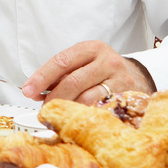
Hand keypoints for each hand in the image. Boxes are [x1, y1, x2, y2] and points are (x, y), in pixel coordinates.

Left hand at [22, 40, 154, 104]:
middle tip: (43, 109)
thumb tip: (35, 91)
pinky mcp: (128, 97)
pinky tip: (77, 119)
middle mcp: (107, 61)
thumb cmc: (103, 72)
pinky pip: (101, 110)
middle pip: (72, 81)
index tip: (28, 90)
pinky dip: (85, 116)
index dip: (42, 77)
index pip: (62, 61)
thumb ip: (62, 74)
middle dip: (53, 98)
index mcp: (91, 48)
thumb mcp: (85, 64)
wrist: (138, 78)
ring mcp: (119, 79)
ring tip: (59, 116)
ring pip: (86, 98)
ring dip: (67, 110)